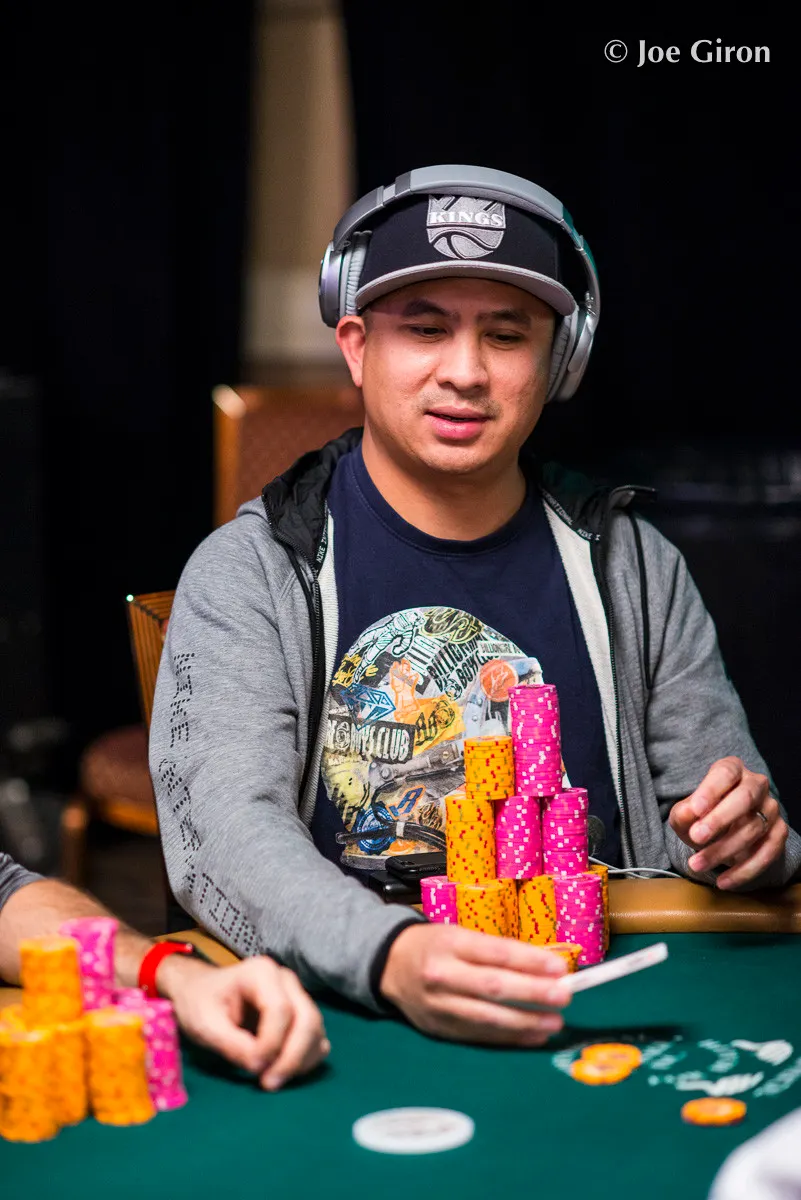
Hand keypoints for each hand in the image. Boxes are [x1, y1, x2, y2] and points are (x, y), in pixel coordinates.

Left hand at [157, 954, 329, 1089]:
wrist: (200, 994)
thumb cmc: (200, 1004)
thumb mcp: (205, 1025)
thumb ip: (232, 1045)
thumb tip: (260, 1067)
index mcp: (261, 972)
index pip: (280, 1010)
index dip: (271, 1044)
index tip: (253, 1069)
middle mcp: (286, 980)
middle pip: (307, 1019)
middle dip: (292, 1057)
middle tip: (268, 1083)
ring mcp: (297, 996)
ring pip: (316, 1031)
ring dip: (300, 1061)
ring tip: (271, 1080)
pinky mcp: (301, 1015)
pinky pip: (317, 1039)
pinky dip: (306, 1060)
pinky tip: (282, 1071)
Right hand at [380, 923, 570, 1044]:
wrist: (389, 966)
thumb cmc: (435, 946)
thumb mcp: (460, 936)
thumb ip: (498, 952)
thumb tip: (545, 966)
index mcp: (449, 943)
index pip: (495, 952)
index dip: (529, 961)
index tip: (559, 967)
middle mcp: (442, 974)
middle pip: (493, 986)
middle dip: (533, 993)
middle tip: (564, 996)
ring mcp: (439, 1005)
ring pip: (488, 1017)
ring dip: (526, 1021)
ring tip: (555, 1022)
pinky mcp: (440, 1029)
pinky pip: (480, 1035)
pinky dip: (510, 1037)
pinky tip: (533, 1035)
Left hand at [669, 756, 787, 888]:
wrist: (722, 833)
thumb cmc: (701, 817)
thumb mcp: (685, 814)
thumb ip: (684, 813)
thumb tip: (689, 814)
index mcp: (732, 769)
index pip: (725, 773)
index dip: (710, 790)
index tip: (694, 809)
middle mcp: (756, 784)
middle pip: (745, 798)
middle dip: (720, 819)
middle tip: (696, 837)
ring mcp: (771, 809)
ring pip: (753, 828)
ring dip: (723, 850)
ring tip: (696, 864)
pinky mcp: (779, 833)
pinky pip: (767, 853)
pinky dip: (744, 870)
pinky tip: (724, 881)